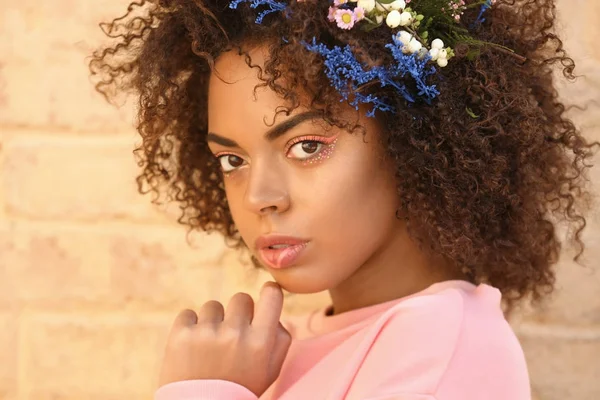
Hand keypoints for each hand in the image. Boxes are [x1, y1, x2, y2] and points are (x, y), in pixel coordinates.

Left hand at [158, 281, 291, 397]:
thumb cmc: (239, 388)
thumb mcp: (270, 370)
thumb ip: (280, 339)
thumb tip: (277, 312)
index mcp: (261, 342)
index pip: (272, 295)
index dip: (270, 292)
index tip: (266, 295)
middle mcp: (235, 334)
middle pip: (241, 298)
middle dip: (237, 313)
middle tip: (232, 335)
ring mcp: (206, 333)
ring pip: (213, 306)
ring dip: (212, 322)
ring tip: (209, 348)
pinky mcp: (180, 335)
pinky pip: (188, 314)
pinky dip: (189, 327)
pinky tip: (192, 348)